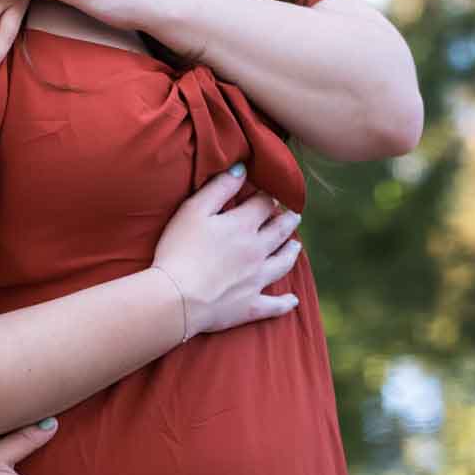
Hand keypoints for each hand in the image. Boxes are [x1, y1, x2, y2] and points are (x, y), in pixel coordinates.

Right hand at [152, 165, 302, 338]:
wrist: (177, 297)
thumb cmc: (179, 250)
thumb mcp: (193, 210)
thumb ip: (219, 188)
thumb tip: (242, 169)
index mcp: (243, 226)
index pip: (263, 205)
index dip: (267, 197)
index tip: (269, 195)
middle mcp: (257, 251)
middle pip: (279, 232)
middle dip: (287, 221)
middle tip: (294, 216)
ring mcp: (256, 280)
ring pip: (283, 263)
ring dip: (291, 253)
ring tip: (296, 246)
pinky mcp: (250, 306)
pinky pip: (274, 305)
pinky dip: (285, 303)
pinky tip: (293, 300)